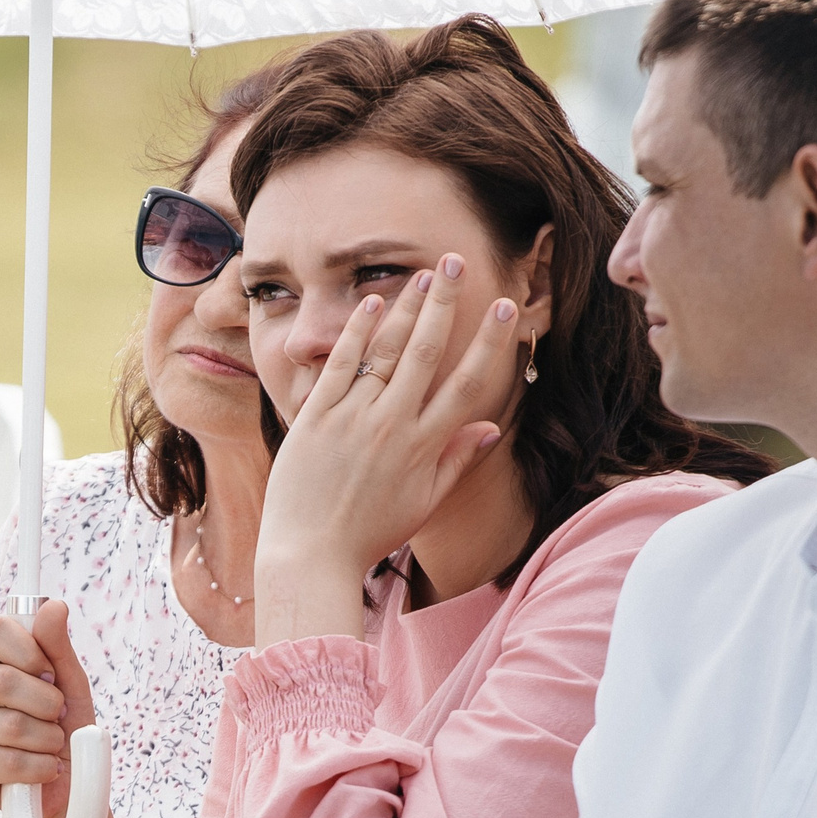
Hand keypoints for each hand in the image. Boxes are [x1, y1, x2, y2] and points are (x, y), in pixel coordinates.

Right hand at [0, 601, 96, 817]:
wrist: (68, 785)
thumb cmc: (64, 728)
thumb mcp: (70, 684)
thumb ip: (57, 646)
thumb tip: (53, 606)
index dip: (29, 650)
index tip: (48, 673)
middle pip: (3, 680)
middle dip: (47, 703)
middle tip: (56, 715)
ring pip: (9, 724)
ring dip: (47, 739)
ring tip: (51, 745)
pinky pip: (7, 760)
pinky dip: (39, 767)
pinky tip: (43, 769)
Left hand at [253, 254, 523, 642]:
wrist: (311, 555)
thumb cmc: (368, 534)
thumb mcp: (422, 502)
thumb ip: (456, 461)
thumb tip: (490, 427)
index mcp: (424, 447)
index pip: (467, 384)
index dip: (489, 342)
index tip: (505, 308)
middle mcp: (392, 426)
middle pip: (427, 352)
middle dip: (444, 303)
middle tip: (455, 262)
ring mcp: (352, 418)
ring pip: (386, 351)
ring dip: (405, 307)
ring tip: (422, 274)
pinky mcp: (316, 417)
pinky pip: (340, 365)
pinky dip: (357, 332)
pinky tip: (371, 302)